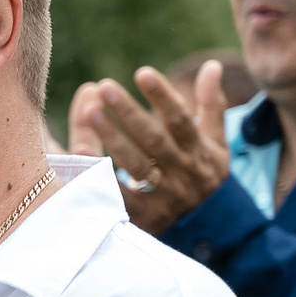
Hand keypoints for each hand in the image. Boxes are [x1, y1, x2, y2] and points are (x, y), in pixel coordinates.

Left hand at [67, 61, 231, 235]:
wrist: (213, 230)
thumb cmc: (206, 175)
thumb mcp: (215, 142)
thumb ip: (210, 104)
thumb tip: (212, 66)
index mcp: (197, 150)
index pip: (181, 119)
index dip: (163, 96)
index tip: (142, 72)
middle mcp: (180, 171)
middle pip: (153, 139)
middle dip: (129, 112)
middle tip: (106, 86)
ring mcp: (162, 195)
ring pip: (135, 164)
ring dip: (112, 138)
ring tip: (90, 112)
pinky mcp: (144, 216)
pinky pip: (120, 196)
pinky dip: (101, 177)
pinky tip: (80, 155)